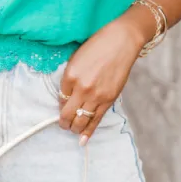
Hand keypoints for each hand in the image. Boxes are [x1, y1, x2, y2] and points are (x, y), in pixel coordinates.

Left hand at [57, 18, 142, 143]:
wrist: (121, 42)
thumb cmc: (97, 46)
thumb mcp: (76, 59)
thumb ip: (70, 78)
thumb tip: (67, 95)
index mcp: (70, 75)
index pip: (60, 99)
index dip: (60, 105)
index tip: (62, 107)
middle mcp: (81, 88)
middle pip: (67, 113)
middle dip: (63, 122)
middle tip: (63, 124)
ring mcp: (96, 95)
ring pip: (81, 120)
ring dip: (74, 128)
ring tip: (72, 130)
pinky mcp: (109, 100)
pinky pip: (96, 120)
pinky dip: (89, 131)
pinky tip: (83, 139)